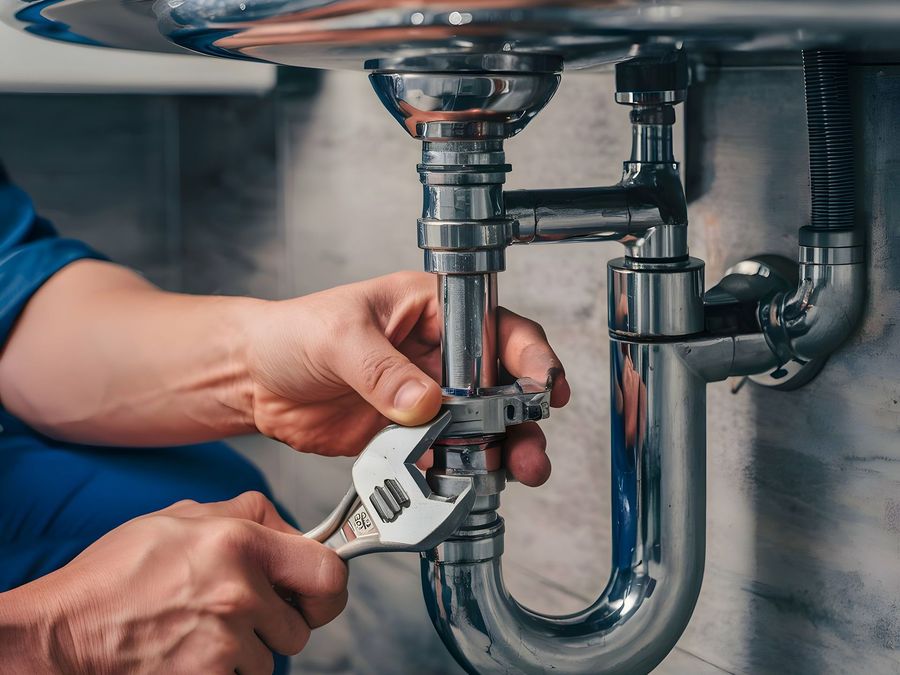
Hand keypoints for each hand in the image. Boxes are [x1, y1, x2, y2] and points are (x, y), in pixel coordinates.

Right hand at [0, 492, 346, 674]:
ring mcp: (225, 643)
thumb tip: (286, 528)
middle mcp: (241, 593)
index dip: (329, 585)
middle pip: (301, 625)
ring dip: (248, 648)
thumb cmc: (116, 574)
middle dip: (281, 621)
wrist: (63, 631)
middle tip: (249, 612)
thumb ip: (245, 515)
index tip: (320, 590)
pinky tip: (192, 650)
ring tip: (203, 628)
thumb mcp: (183, 517)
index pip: (328, 572)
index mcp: (240, 543)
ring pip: (271, 658)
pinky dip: (225, 670)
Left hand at [246, 272, 569, 485]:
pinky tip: (463, 481)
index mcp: (430, 310)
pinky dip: (459, 471)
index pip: (495, 326)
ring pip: (481, 425)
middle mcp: (437, 354)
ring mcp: (425, 398)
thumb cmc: (291, 333)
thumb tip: (425, 402)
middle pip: (500, 384)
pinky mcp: (408, 435)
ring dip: (501, 449)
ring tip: (512, 469)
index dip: (529, 355)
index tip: (543, 384)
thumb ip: (380, 370)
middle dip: (524, 416)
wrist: (253, 380)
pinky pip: (445, 454)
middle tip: (529, 444)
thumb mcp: (337, 336)